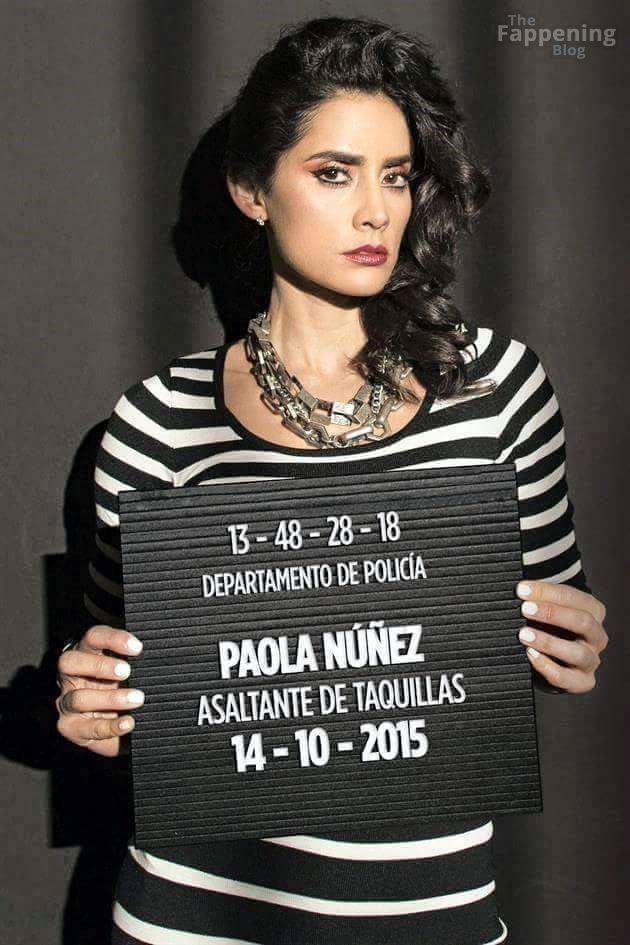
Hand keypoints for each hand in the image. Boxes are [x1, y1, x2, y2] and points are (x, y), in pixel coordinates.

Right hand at [55, 625, 144, 756]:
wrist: (119, 725)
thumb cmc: (125, 688)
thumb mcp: (133, 672)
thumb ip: (138, 663)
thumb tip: (160, 657)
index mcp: (87, 653)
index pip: (93, 637)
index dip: (113, 639)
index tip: (137, 648)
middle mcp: (72, 675)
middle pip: (70, 661)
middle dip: (100, 666)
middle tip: (127, 671)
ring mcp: (67, 702)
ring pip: (78, 698)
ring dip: (110, 699)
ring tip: (136, 699)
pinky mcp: (70, 727)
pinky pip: (87, 727)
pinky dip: (110, 726)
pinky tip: (128, 722)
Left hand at [515, 580, 607, 693]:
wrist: (556, 661)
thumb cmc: (552, 628)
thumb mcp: (550, 610)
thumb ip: (540, 597)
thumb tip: (519, 587)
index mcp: (593, 612)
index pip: (575, 597)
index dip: (548, 592)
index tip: (522, 590)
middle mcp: (597, 636)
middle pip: (583, 622)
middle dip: (552, 613)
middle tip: (525, 609)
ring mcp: (591, 661)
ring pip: (578, 653)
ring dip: (548, 642)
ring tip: (524, 634)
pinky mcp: (581, 682)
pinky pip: (566, 677)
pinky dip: (546, 666)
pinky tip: (530, 655)